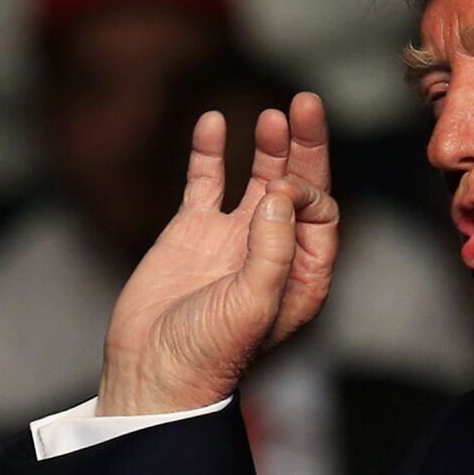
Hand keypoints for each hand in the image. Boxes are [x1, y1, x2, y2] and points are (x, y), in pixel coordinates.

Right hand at [96, 93, 337, 415]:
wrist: (153, 370)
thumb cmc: (212, 352)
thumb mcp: (255, 304)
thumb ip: (273, 248)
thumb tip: (281, 194)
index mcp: (302, 273)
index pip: (321, 212)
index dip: (307, 190)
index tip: (281, 190)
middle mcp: (273, 249)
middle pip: (298, 186)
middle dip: (304, 147)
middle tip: (306, 104)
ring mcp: (232, 237)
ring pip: (258, 179)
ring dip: (268, 147)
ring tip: (273, 115)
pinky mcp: (192, 231)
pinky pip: (206, 182)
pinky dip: (210, 152)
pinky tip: (213, 121)